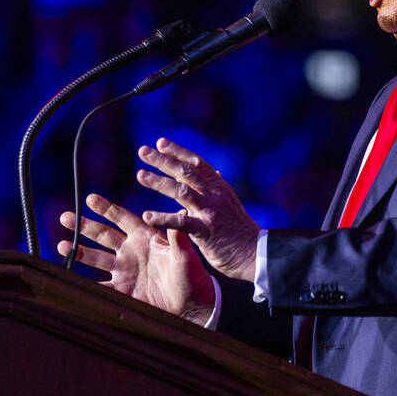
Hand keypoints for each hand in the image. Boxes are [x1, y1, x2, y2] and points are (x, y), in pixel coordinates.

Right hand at [58, 193, 215, 325]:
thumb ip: (179, 237)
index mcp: (147, 238)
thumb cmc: (193, 277)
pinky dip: (84, 283)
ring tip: (61, 244)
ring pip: (96, 258)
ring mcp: (125, 270)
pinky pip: (98, 286)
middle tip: (65, 217)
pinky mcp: (122, 290)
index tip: (90, 198)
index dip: (107, 209)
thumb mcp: (185, 256)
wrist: (192, 305)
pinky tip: (70, 279)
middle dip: (84, 226)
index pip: (123, 218)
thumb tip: (183, 209)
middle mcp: (132, 251)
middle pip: (103, 235)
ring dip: (79, 251)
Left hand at [134, 138, 259, 280]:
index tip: (160, 142)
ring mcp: (210, 211)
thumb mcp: (230, 202)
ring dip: (159, 182)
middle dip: (163, 160)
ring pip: (181, 191)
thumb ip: (218, 187)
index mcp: (219, 187)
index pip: (197, 163)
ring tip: (140, 175)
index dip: (178, 151)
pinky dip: (163, 218)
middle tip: (143, 151)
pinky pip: (181, 222)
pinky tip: (147, 216)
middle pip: (186, 171)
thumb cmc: (239, 230)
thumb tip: (215, 171)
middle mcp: (214, 194)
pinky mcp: (206, 231)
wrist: (255, 253)